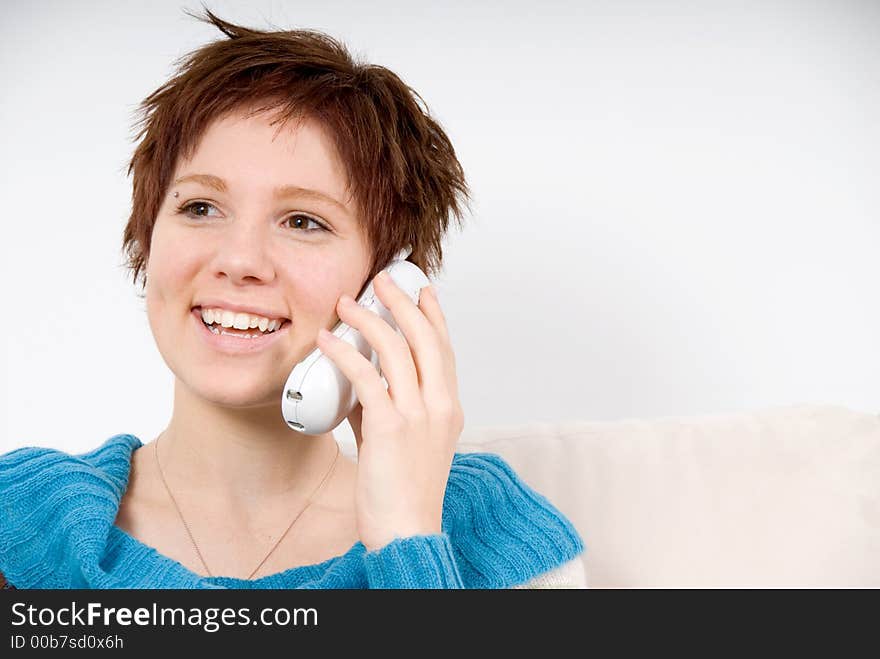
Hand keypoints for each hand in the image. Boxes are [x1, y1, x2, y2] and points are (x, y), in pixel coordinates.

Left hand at [316, 270, 464, 550]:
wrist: (407, 530)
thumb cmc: (406, 491)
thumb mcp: (405, 441)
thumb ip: (384, 405)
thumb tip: (357, 377)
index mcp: (449, 408)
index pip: (445, 349)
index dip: (433, 315)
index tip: (421, 290)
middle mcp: (440, 406)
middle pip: (425, 338)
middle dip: (402, 302)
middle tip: (382, 281)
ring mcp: (418, 415)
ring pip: (397, 349)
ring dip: (369, 319)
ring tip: (347, 303)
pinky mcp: (390, 428)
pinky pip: (365, 377)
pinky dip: (344, 354)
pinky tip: (327, 341)